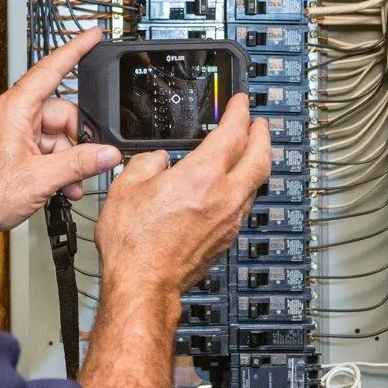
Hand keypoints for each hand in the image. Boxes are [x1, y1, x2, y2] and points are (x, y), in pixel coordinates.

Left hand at [0, 29, 121, 241]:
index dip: (75, 50)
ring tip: (73, 183)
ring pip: (58, 136)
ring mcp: (14, 132)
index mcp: (16, 109)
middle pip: (63, 114)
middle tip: (91, 161)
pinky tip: (64, 186)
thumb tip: (107, 154)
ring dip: (71, 159)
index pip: (52, 69)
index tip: (93, 34)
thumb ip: (79, 164)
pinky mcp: (15, 149)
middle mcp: (15, 115)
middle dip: (79, 139)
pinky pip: (47, 149)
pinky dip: (59, 166)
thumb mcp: (41, 178)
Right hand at [94, 93, 271, 296]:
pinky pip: (244, 204)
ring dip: (256, 162)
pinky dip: (244, 187)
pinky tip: (232, 186)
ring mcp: (229, 220)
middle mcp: (224, 197)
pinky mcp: (226, 238)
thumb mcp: (125, 188)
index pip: (233, 134)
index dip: (240, 112)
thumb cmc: (134, 244)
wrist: (143, 284)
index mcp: (201, 177)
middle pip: (260, 158)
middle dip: (262, 135)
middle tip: (258, 122)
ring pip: (256, 183)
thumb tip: (158, 160)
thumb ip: (147, 164)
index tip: (241, 103)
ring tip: (249, 151)